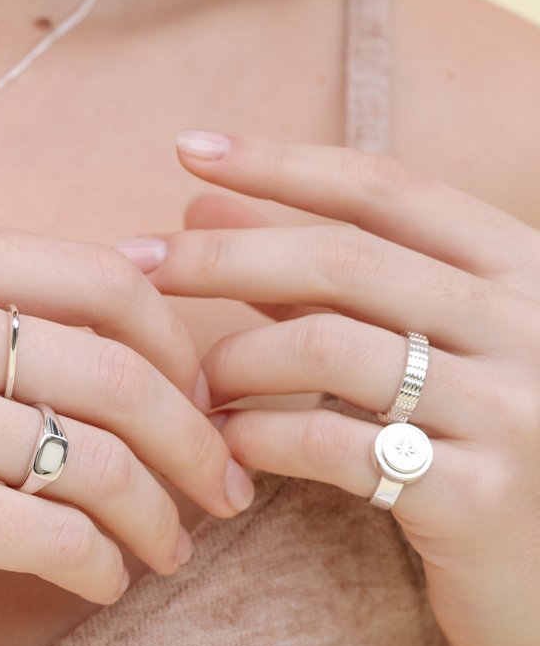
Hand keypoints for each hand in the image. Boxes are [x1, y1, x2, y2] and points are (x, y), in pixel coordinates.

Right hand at [0, 216, 247, 633]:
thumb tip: (124, 311)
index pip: (111, 281)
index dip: (185, 348)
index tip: (209, 402)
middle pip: (127, 372)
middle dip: (202, 441)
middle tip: (228, 492)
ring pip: (104, 460)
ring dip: (160, 516)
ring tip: (168, 552)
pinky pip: (57, 535)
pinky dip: (102, 568)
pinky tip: (104, 584)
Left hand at [120, 130, 539, 645]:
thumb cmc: (475, 456)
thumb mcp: (426, 353)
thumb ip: (329, 287)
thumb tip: (210, 209)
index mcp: (522, 270)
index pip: (387, 190)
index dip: (281, 165)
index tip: (190, 150)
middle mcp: (528, 326)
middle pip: (344, 260)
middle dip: (226, 256)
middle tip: (143, 265)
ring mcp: (510, 409)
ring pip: (330, 348)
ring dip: (236, 360)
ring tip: (195, 385)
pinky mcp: (474, 496)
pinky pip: (335, 445)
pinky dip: (262, 436)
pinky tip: (229, 444)